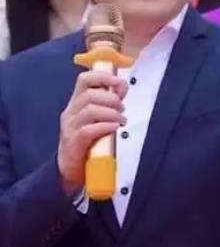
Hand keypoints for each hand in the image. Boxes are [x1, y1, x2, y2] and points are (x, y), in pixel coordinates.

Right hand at [57, 72, 127, 193]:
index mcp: (76, 103)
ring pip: (89, 110)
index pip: (84, 80)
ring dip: (111, 113)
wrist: (69, 169)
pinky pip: (88, 130)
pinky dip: (105, 126)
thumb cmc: (87, 141)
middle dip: (111, 99)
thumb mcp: (97, 118)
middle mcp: (71, 113)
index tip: (120, 82)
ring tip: (121, 120)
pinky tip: (115, 128)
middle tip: (122, 109)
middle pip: (89, 95)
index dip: (103, 77)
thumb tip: (122, 87)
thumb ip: (108, 103)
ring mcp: (70, 128)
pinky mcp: (73, 144)